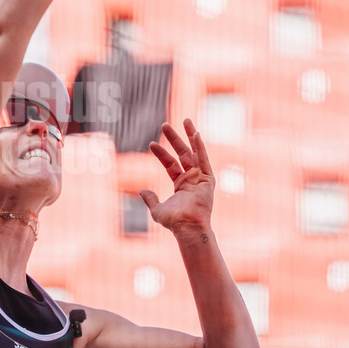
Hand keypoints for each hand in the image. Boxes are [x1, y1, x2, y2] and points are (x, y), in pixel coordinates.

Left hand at [139, 120, 214, 235]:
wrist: (187, 227)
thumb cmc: (174, 222)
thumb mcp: (157, 210)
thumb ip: (150, 199)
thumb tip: (141, 191)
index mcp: (181, 185)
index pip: (170, 164)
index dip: (161, 153)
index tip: (151, 144)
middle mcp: (192, 179)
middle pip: (182, 154)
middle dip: (174, 139)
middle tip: (164, 125)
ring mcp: (201, 178)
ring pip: (194, 152)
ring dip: (189, 136)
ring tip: (185, 119)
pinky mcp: (208, 179)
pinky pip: (204, 160)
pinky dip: (200, 147)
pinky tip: (196, 133)